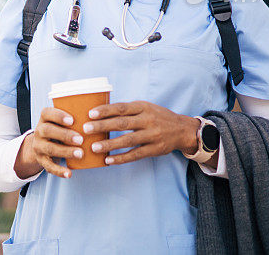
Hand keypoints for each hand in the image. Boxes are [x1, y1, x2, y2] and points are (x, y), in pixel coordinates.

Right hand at [24, 107, 84, 178]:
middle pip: (47, 130)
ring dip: (65, 152)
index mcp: (44, 119)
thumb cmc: (59, 129)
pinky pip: (49, 166)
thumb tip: (96, 116)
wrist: (41, 145)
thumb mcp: (61, 121)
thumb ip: (74, 118)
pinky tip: (69, 173)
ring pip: (50, 148)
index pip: (46, 113)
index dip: (58, 116)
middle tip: (80, 139)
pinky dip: (59, 171)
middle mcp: (39, 131)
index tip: (72, 120)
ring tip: (80, 154)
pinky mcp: (41, 160)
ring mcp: (39, 146)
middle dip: (64, 135)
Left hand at [82, 101, 199, 165]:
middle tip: (86, 129)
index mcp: (143, 107)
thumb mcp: (145, 107)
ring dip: (110, 144)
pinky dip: (121, 158)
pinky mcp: (155, 149)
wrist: (182, 129)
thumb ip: (127, 110)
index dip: (105, 110)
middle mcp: (147, 120)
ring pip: (128, 140)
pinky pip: (135, 154)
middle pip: (122, 123)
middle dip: (103, 126)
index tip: (90, 114)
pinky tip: (108, 160)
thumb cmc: (157, 117)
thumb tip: (101, 112)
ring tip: (94, 147)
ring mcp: (152, 135)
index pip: (121, 108)